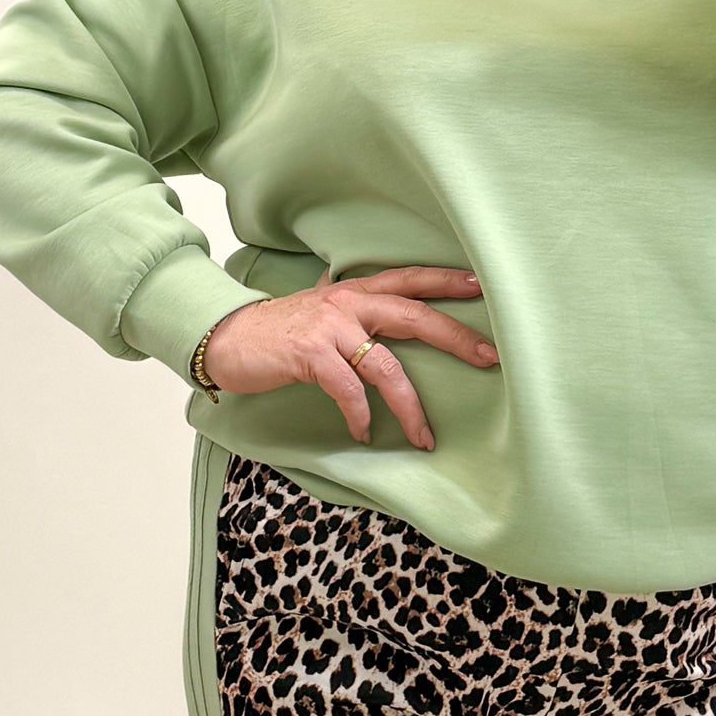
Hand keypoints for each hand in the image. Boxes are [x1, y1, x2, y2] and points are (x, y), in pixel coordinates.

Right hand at [202, 265, 498, 449]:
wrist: (226, 338)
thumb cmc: (278, 330)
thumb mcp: (321, 309)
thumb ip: (354, 308)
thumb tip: (386, 310)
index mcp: (355, 291)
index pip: (410, 279)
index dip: (446, 281)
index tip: (481, 286)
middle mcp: (348, 302)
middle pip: (414, 315)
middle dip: (455, 337)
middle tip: (489, 357)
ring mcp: (329, 327)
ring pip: (387, 367)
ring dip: (410, 406)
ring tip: (425, 435)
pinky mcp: (310, 354)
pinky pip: (349, 390)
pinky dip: (360, 415)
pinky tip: (365, 432)